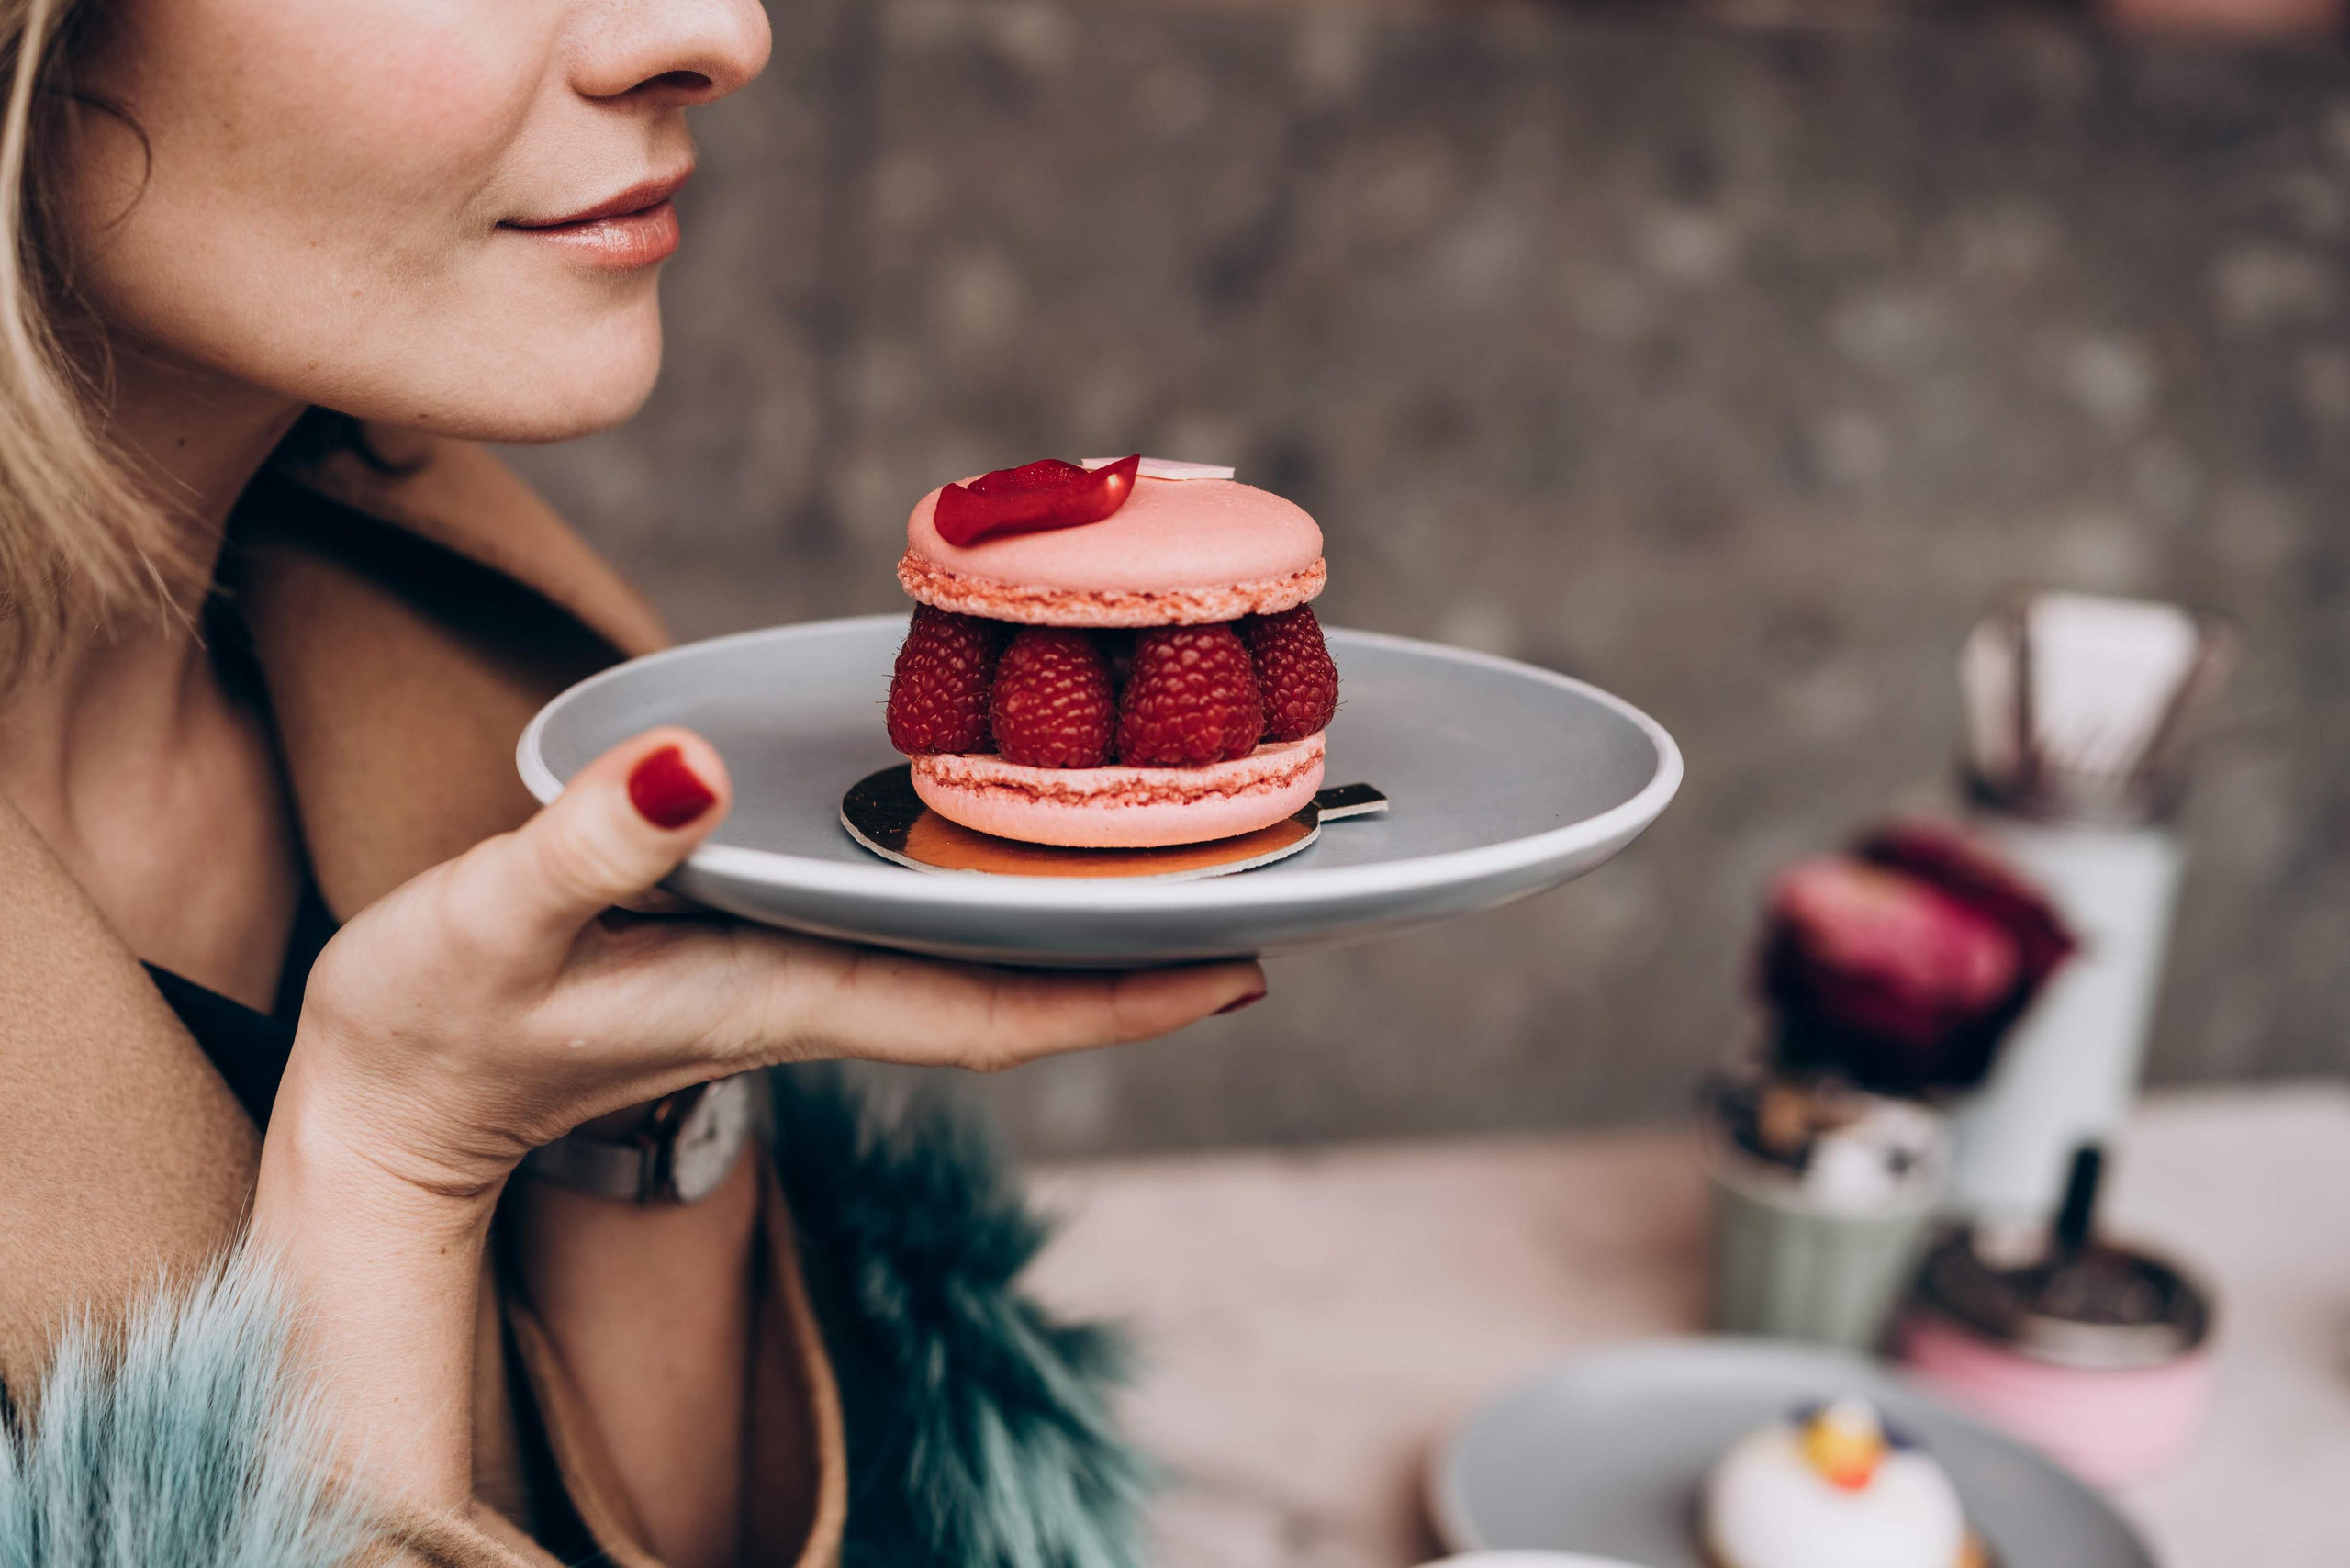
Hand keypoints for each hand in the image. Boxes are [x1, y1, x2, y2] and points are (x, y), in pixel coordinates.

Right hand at [250, 727, 1260, 1516]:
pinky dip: (986, 895)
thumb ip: (590, 848)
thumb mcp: (492, 921)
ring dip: (1077, 923)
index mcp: (787, 998)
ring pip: (974, 964)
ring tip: (1187, 854)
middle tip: (1270, 888)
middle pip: (1017, 991)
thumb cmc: (435, 1018)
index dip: (1123, 998)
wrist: (386, 1094)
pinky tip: (1015, 843)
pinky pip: (913, 934)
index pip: (995, 1015)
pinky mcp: (760, 954)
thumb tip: (690, 767)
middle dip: (1142, 958)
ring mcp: (795, 982)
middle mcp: (817, 997)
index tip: (1245, 965)